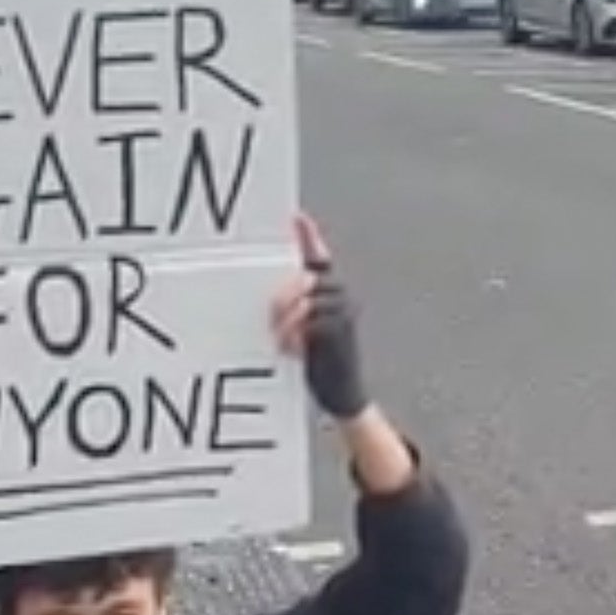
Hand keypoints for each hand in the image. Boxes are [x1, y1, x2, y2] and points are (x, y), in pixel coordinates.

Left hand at [270, 213, 367, 420]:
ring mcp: (345, 315)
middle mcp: (343, 299)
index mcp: (334, 295)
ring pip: (306, 300)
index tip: (296, 218)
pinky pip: (311, 322)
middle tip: (270, 313)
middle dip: (285, 293)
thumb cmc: (322, 362)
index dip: (310, 238)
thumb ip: (294, 310)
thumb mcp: (304, 333)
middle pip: (308, 279)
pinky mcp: (341, 334)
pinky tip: (286, 347)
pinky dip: (293, 334)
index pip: (321, 260)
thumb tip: (269, 297)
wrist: (345, 396)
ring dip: (286, 318)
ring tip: (278, 335)